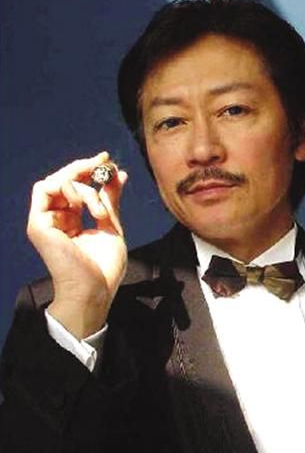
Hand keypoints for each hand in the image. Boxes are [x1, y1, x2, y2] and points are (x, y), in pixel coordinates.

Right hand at [27, 151, 127, 337]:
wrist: (94, 291)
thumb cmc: (104, 268)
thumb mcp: (111, 227)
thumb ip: (110, 201)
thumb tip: (118, 175)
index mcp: (71, 221)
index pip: (75, 187)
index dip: (90, 171)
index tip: (108, 161)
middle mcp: (56, 219)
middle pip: (63, 179)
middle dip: (84, 166)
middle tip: (104, 160)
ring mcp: (45, 221)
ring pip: (57, 181)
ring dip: (83, 188)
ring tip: (99, 210)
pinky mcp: (38, 224)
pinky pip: (46, 189)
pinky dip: (69, 189)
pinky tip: (85, 206)